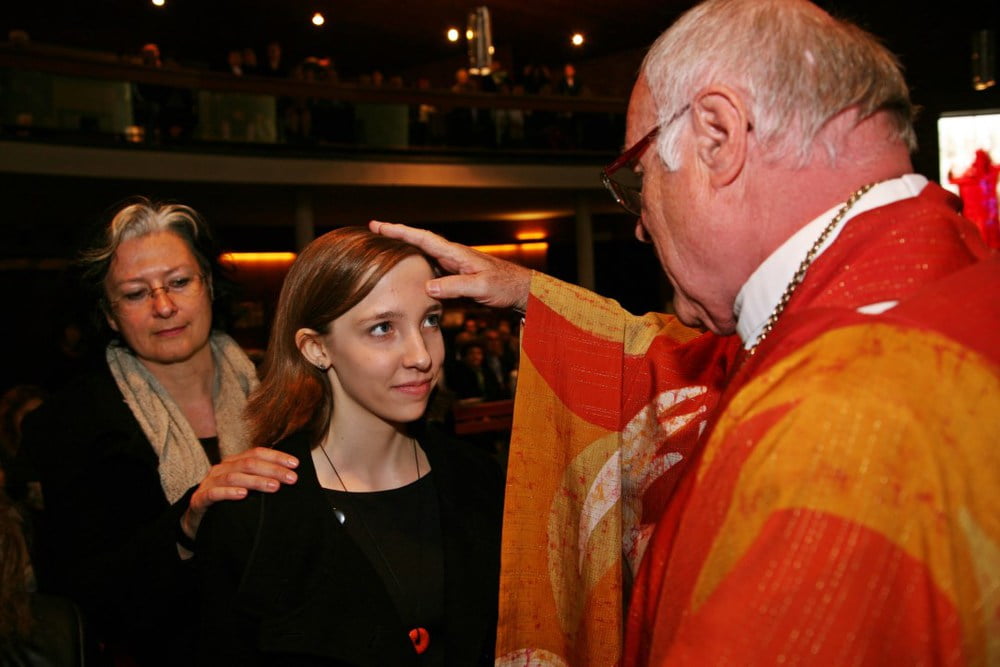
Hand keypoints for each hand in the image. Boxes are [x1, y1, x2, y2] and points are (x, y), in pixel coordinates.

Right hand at [180, 447, 298, 539]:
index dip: (276, 456)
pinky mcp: (200, 499)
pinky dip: (229, 493)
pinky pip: (214, 493)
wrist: (197, 521)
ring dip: (256, 481)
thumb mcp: (245, 489)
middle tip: (291, 478)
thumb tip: (289, 479)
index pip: (256, 453)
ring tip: (274, 487)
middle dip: (272, 469)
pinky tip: (243, 495)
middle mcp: (221, 469)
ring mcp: (209, 483)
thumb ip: (261, 481)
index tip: (295, 464)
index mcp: (233, 463)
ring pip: (234, 476)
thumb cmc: (226, 503)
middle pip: (249, 463)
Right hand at [370, 220, 531, 310]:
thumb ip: (455, 287)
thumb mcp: (480, 287)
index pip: (422, 238)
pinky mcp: (456, 277)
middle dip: (395, 235)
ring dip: (403, 250)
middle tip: (372, 230)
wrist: (521, 290)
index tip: (378, 225)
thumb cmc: (504, 285)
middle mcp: (451, 256)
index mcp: (455, 253)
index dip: (399, 231)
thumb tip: (428, 287)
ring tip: (382, 247)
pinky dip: (416, 267)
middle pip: (418, 242)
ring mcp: (453, 265)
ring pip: (422, 255)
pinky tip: (407, 273)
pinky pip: (430, 269)